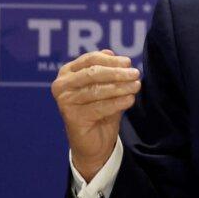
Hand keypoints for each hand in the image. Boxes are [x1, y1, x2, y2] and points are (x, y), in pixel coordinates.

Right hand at [52, 48, 141, 181]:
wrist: (94, 143)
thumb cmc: (101, 110)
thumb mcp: (106, 87)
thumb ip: (109, 70)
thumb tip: (115, 55)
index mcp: (68, 72)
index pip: (91, 59)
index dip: (111, 60)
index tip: (129, 63)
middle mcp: (62, 85)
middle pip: (93, 73)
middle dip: (117, 72)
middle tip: (135, 73)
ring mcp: (65, 101)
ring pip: (97, 90)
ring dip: (120, 87)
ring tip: (136, 86)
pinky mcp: (72, 117)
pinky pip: (99, 106)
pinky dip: (117, 102)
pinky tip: (130, 99)